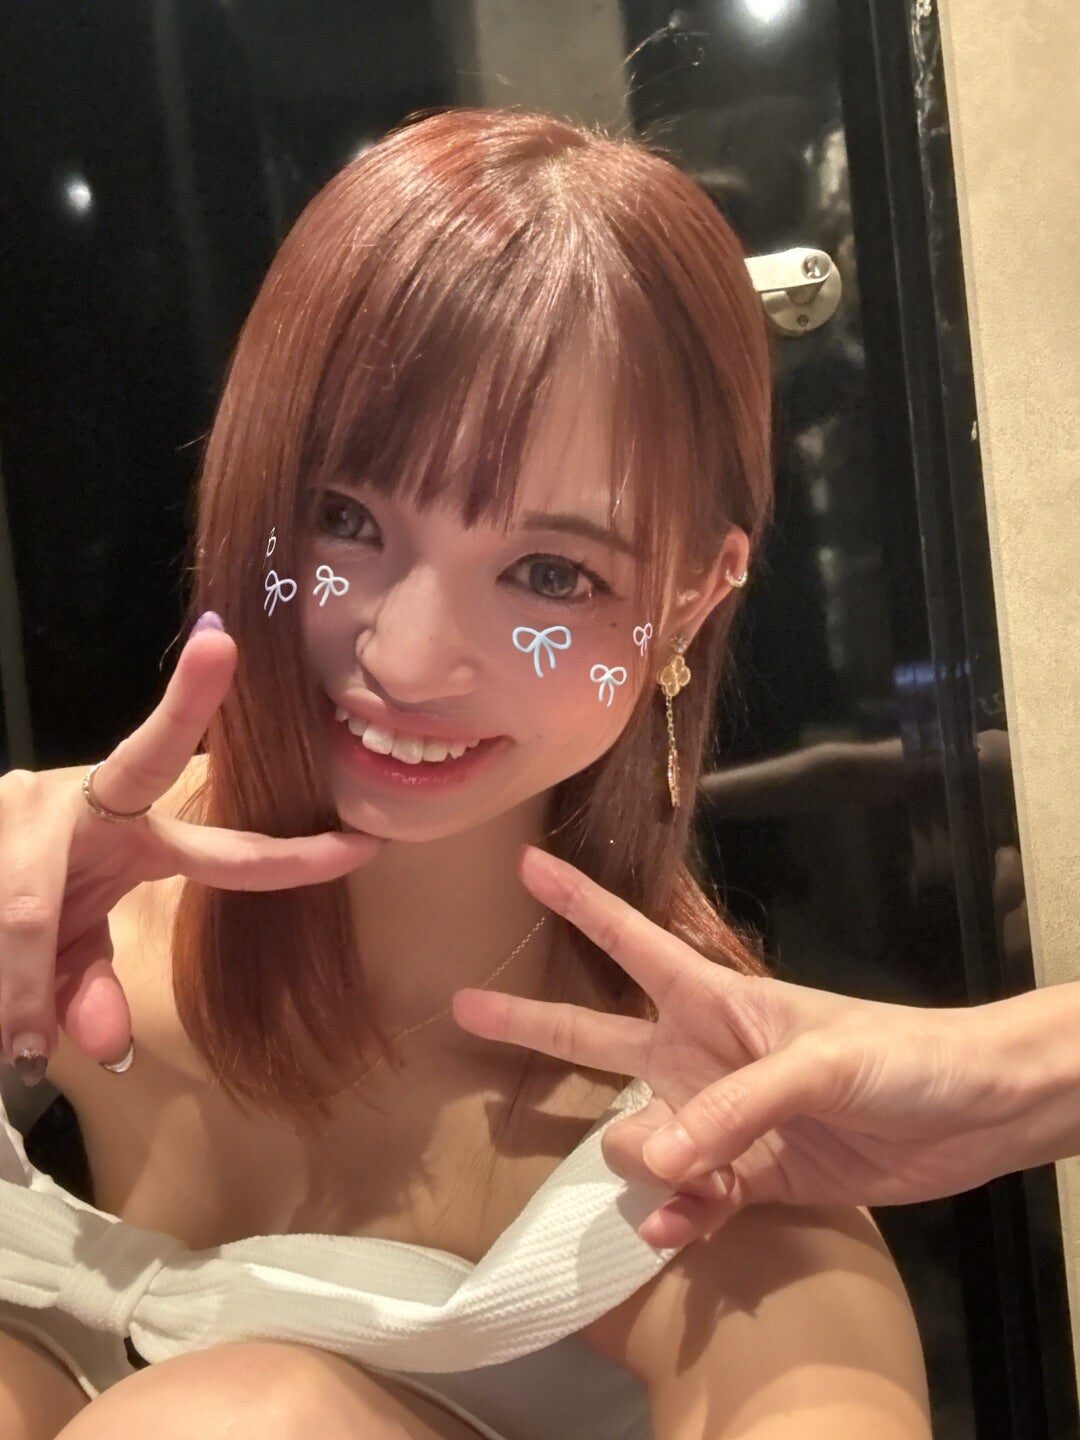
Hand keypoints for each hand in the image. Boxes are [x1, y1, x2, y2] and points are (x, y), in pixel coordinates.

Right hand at [0, 619, 382, 1076]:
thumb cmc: (24, 903)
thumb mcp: (67, 947)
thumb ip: (89, 985)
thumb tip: (108, 1043)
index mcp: (132, 835)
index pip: (221, 840)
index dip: (292, 849)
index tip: (364, 837)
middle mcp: (90, 802)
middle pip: (147, 756)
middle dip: (185, 705)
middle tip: (222, 645)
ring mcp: (27, 805)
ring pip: (35, 904)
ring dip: (23, 984)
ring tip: (20, 1046)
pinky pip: (3, 920)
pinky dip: (1, 988)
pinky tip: (5, 1025)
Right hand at [451, 845, 1019, 1248]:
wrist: (971, 1116)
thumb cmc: (900, 1055)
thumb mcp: (819, 1063)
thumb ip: (733, 1107)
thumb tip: (654, 1160)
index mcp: (716, 999)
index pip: (630, 941)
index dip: (579, 904)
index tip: (527, 867)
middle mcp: (701, 1054)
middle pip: (597, 1035)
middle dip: (531, 1019)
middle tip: (462, 1004)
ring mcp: (721, 1118)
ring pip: (640, 1139)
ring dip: (650, 1165)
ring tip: (693, 1179)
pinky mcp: (750, 1176)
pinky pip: (689, 1200)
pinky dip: (681, 1219)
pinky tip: (683, 1230)